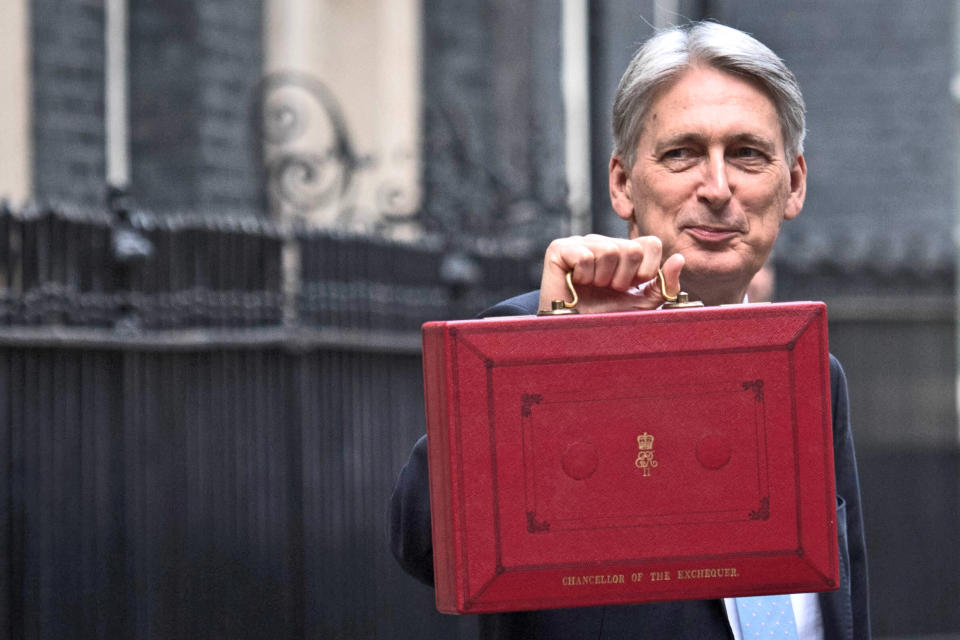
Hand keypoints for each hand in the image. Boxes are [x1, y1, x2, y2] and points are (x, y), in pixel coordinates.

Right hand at [538, 235, 684, 313]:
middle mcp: (604, 242)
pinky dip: (583, 276)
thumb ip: (664, 285)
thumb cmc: (607, 318)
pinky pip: (585, 256)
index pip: (651, 243)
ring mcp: (581, 243)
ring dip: (602, 279)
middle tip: (607, 290)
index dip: (647, 271)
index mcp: (624, 251)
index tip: (631, 287)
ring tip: (591, 288)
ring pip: (609, 251)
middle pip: (631, 249)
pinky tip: (576, 283)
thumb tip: (680, 259)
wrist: (575, 334)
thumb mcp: (644, 304)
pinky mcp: (560, 248)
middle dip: (623, 278)